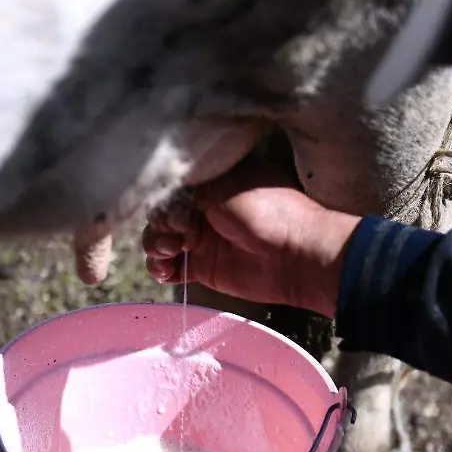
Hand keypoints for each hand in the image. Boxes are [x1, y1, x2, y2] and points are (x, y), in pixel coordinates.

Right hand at [143, 156, 361, 317]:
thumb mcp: (224, 183)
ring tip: (171, 252)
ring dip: (155, 246)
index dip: (163, 198)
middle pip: (159, 214)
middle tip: (178, 233)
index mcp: (209, 181)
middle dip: (159, 224)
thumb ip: (188, 185)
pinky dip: (161, 269)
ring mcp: (200, 239)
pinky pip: (169, 268)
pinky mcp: (201, 267)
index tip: (177, 210)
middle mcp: (201, 207)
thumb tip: (162, 195)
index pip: (169, 186)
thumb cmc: (266, 209)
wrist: (295, 255)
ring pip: (159, 241)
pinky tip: (167, 270)